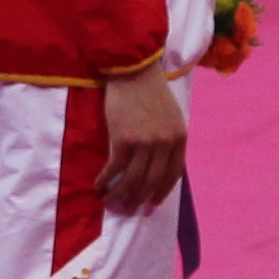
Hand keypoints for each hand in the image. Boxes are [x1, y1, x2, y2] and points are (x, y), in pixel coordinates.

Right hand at [96, 65, 187, 215]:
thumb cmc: (149, 89)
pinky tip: (98, 186)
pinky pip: (114, 168)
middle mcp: (165, 144)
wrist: (132, 69)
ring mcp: (145, 143)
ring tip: (110, 203)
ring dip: (120, 195)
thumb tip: (156, 164)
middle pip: (151, 181)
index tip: (151, 205)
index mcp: (179, 138)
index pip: (172, 175)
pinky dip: (106, 180)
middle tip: (127, 210)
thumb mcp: (170, 115)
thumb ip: (167, 138)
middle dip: (138, 200)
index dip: (161, 192)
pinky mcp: (124, 139)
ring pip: (132, 180)